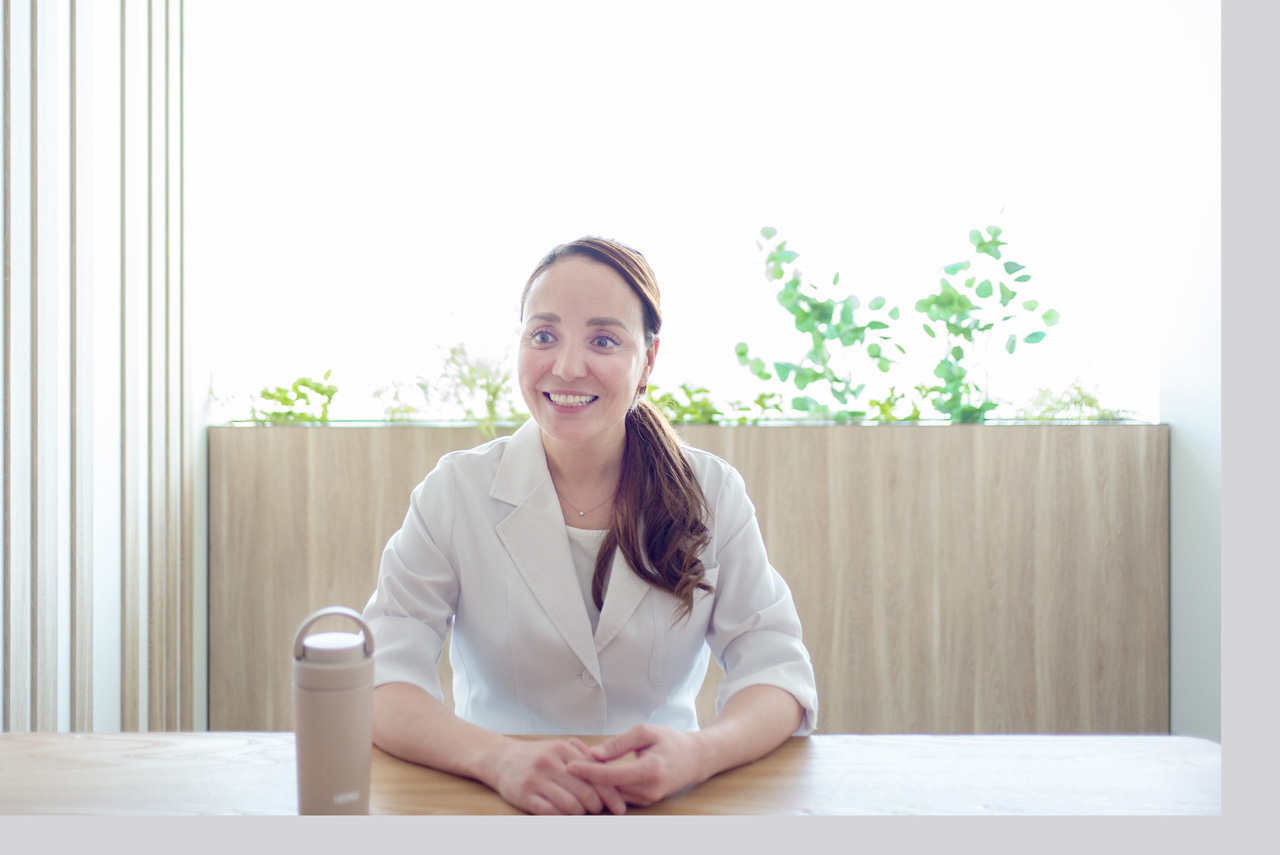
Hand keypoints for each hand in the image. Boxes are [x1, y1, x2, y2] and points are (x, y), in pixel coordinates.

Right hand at [487, 737, 627, 815]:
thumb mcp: (559, 748)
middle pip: (585, 792)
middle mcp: (550, 762)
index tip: (620, 807)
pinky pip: (551, 813)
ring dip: (581, 814)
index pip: (595, 773)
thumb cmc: (537, 757)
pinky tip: (565, 817)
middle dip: (597, 806)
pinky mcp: (524, 795)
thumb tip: (611, 776)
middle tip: (599, 811)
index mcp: (563, 749)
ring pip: (570, 805)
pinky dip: (563, 818)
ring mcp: (536, 779)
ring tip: (581, 813)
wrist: (501, 759)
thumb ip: (583, 757)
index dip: (611, 793)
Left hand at [566, 724, 705, 807]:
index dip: (589, 771)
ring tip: (577, 761)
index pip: (612, 776)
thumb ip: (619, 744)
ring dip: (593, 781)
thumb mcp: (645, 732)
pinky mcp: (644, 802)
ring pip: (611, 795)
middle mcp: (648, 791)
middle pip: (608, 789)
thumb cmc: (671, 741)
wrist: (696, 759)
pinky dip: (604, 784)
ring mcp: (646, 800)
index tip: (570, 765)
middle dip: (586, 776)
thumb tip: (593, 754)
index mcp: (650, 771)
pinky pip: (618, 795)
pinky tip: (594, 770)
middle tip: (568, 757)